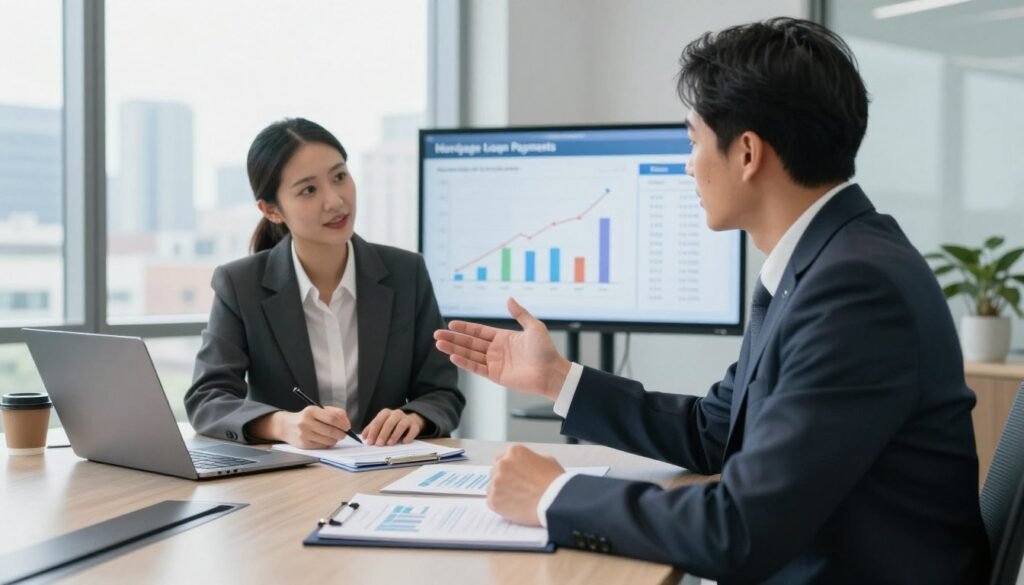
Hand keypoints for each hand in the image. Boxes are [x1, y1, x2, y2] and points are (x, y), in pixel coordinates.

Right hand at [252, 406, 351, 448]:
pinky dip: (328, 444)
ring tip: (335, 437)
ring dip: (335, 440)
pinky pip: (322, 446)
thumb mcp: (318, 409)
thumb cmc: (306, 417)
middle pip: (331, 431)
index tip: (347, 427)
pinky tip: (327, 440)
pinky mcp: (304, 444)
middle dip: (341, 434)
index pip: (332, 418)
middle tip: (344, 434)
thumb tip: (347, 422)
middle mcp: (306, 422)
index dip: (343, 424)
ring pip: (328, 440)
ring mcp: (304, 434)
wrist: (286, 426)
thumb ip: (335, 412)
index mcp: (311, 411)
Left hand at [362, 409, 425, 445]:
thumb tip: (364, 436)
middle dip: (383, 434)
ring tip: (390, 443)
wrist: (410, 420)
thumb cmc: (392, 424)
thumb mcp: (381, 424)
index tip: (370, 441)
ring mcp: (406, 419)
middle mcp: (396, 414)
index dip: (373, 432)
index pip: (378, 421)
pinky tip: (404, 442)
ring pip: (401, 425)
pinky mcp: (415, 425)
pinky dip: (408, 436)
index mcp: (386, 413)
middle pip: (389, 422)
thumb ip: (372, 429)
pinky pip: (413, 430)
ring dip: (395, 435)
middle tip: (379, 444)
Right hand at [434, 297, 570, 399]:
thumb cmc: (546, 350)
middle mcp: (496, 350)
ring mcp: (495, 363)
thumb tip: (509, 299)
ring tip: (439, 344)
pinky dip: (464, 362)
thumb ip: (520, 314)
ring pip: (470, 355)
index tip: (451, 324)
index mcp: (504, 338)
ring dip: (454, 349)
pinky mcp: (496, 375)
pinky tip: (453, 356)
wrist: (551, 372)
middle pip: (470, 343)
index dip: (465, 328)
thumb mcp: (534, 327)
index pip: (479, 332)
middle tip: (437, 334)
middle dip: (453, 338)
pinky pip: (476, 368)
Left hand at [487, 445, 564, 525]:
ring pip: (492, 486)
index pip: (502, 457)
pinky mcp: (493, 500)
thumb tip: (525, 464)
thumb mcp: (547, 460)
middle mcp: (502, 464)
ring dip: (501, 491)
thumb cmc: (554, 482)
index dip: (509, 467)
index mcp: (514, 452)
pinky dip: (500, 504)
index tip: (514, 475)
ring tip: (517, 499)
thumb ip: (530, 459)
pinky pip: (491, 501)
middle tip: (517, 488)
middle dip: (505, 478)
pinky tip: (513, 506)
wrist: (554, 503)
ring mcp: (496, 482)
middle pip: (496, 471)